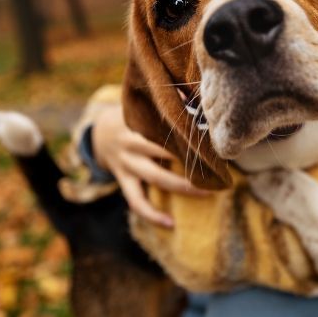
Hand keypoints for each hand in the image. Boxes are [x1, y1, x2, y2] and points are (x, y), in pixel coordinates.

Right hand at [91, 104, 211, 226]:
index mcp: (139, 121)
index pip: (167, 127)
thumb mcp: (142, 106)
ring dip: (183, 186)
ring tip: (208, 192)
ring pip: (157, 177)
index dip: (190, 133)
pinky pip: (136, 201)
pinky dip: (152, 215)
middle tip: (220, 165)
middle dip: (193, 159)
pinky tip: (171, 224)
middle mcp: (132, 143)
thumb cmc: (132, 117)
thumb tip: (191, 92)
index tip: (214, 139)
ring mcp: (126, 164)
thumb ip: (164, 102)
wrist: (98, 132)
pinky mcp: (123, 181)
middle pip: (165, 151)